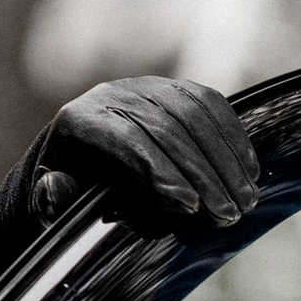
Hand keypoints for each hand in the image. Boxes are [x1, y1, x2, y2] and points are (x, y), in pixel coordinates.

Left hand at [24, 77, 260, 232]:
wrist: (83, 152)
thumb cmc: (71, 186)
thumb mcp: (50, 200)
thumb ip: (50, 198)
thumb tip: (59, 185)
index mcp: (79, 121)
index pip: (126, 140)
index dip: (161, 171)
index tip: (190, 206)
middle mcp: (113, 95)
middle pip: (166, 128)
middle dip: (202, 173)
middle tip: (227, 213)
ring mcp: (147, 86)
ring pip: (193, 114)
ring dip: (225, 158)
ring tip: (245, 199)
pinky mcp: (175, 87)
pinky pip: (209, 103)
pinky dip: (233, 135)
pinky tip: (250, 169)